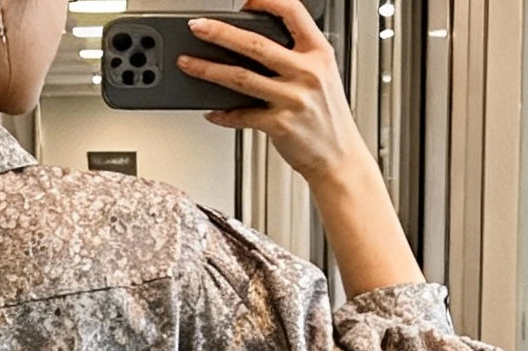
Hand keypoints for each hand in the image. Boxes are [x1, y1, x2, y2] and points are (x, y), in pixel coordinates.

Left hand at [178, 0, 370, 186]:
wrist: (339, 159)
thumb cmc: (328, 118)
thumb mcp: (322, 75)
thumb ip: (296, 56)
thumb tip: (253, 45)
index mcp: (319, 52)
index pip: (292, 10)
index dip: (266, 0)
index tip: (244, 2)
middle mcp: (306, 72)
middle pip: (255, 44)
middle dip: (220, 32)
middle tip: (196, 26)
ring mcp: (292, 99)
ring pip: (241, 78)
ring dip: (208, 69)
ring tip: (188, 63)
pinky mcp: (280, 126)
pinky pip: (242, 116)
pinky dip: (223, 113)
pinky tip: (211, 110)